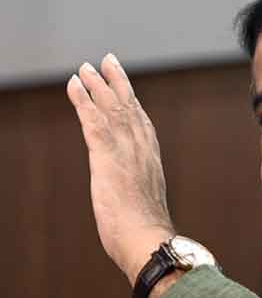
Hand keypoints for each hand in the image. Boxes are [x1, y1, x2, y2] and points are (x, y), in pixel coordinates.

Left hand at [67, 53, 174, 285]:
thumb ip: (140, 189)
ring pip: (110, 106)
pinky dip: (82, 99)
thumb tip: (134, 195)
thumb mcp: (145, 203)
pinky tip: (75, 84)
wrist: (146, 237)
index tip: (125, 85)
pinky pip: (92, 118)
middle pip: (128, 105)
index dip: (131, 100)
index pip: (141, 120)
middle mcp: (141, 146)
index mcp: (151, 157)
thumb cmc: (145, 229)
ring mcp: (125, 148)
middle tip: (108, 61)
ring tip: (86, 68)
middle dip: (117, 81)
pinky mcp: (105, 153)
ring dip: (97, 84)